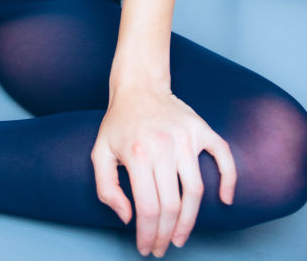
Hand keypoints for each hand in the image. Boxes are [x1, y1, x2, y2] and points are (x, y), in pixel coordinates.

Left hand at [91, 85, 236, 256]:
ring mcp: (185, 137)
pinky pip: (223, 156)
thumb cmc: (119, 122)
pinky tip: (226, 200)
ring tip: (180, 237)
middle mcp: (163, 146)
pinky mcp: (201, 129)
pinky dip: (229, 179)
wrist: (138, 85)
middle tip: (162, 246)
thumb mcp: (99, 152)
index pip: (148, 208)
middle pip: (172, 205)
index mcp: (137, 153)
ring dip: (191, 221)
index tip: (146, 247)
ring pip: (196, 191)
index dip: (148, 234)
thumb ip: (106, 189)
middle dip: (167, 234)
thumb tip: (129, 218)